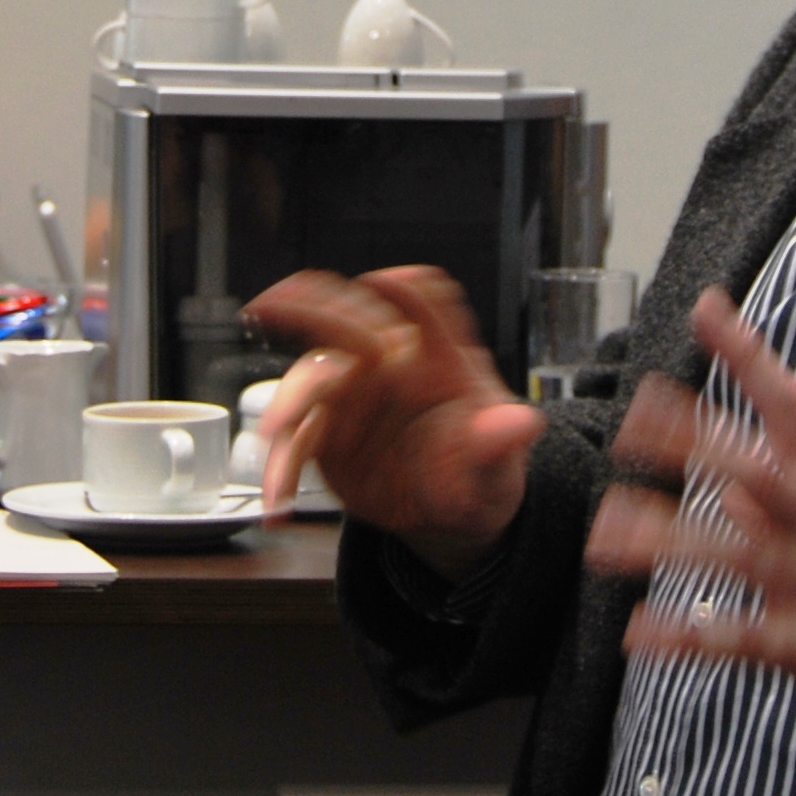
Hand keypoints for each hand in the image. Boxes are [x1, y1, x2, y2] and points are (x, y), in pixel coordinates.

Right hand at [244, 266, 542, 577]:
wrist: (453, 512)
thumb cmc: (479, 468)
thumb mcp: (499, 464)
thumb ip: (501, 443)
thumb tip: (520, 423)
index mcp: (438, 358)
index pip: (425, 306)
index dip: (403, 290)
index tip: (382, 282)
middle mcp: (388, 366)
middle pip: (346, 321)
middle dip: (308, 307)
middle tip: (274, 303)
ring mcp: (352, 398)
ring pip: (311, 379)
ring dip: (288, 403)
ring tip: (277, 434)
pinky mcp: (326, 435)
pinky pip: (297, 442)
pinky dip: (281, 468)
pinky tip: (277, 502)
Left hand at [585, 286, 795, 756]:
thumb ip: (786, 505)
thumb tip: (725, 486)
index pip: (793, 407)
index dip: (750, 356)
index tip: (707, 309)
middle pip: (758, 470)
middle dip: (694, 442)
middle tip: (632, 421)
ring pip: (735, 552)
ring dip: (665, 541)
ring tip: (605, 535)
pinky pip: (736, 638)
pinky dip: (685, 636)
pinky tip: (639, 633)